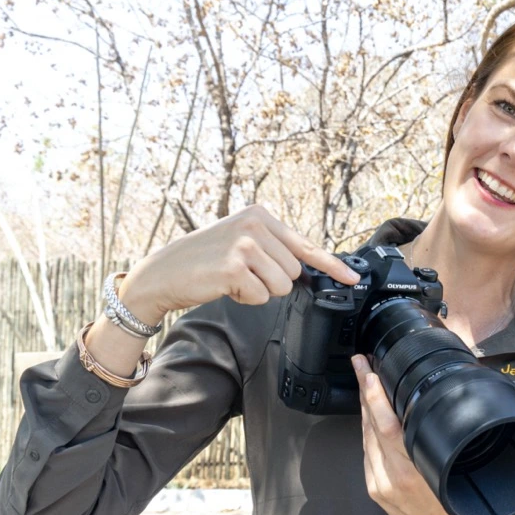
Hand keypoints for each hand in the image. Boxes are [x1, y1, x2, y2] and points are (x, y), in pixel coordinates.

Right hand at [117, 204, 358, 323]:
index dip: (331, 265)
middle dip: (271, 281)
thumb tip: (310, 267)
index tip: (351, 278)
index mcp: (260, 215)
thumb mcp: (242, 242)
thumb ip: (274, 249)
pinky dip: (244, 298)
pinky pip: (260, 296)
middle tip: (241, 273)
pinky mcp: (235, 266)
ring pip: (281, 286)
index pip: (304, 245)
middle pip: (293, 271)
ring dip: (258, 290)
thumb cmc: (204, 260)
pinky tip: (224, 285)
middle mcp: (255, 224)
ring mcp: (245, 244)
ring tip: (232, 277)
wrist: (163, 273)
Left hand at [352, 354, 476, 514]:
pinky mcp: (373, 488)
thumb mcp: (454, 467)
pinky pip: (366, 452)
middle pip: (370, 425)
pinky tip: (370, 415)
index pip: (386, 424)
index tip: (370, 372)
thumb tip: (434, 402)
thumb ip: (438, 438)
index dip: (374, 395)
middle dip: (364, 391)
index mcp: (411, 472)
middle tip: (361, 364)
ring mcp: (378, 483)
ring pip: (365, 436)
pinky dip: (367, 429)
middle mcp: (390, 477)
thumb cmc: (457, 502)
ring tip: (365, 382)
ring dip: (365, 408)